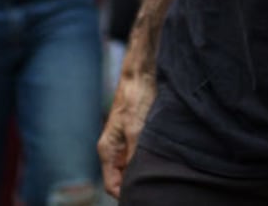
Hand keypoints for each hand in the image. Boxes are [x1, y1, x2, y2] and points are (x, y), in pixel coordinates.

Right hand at [99, 72, 155, 197]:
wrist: (140, 74)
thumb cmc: (135, 99)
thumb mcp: (136, 130)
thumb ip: (133, 156)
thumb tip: (133, 179)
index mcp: (108, 150)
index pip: (112, 185)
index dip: (126, 194)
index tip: (143, 196)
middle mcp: (113, 149)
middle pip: (121, 178)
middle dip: (134, 184)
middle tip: (154, 186)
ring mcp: (123, 142)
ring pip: (130, 167)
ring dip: (142, 171)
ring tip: (159, 173)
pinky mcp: (133, 134)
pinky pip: (138, 155)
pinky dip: (146, 159)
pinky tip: (159, 159)